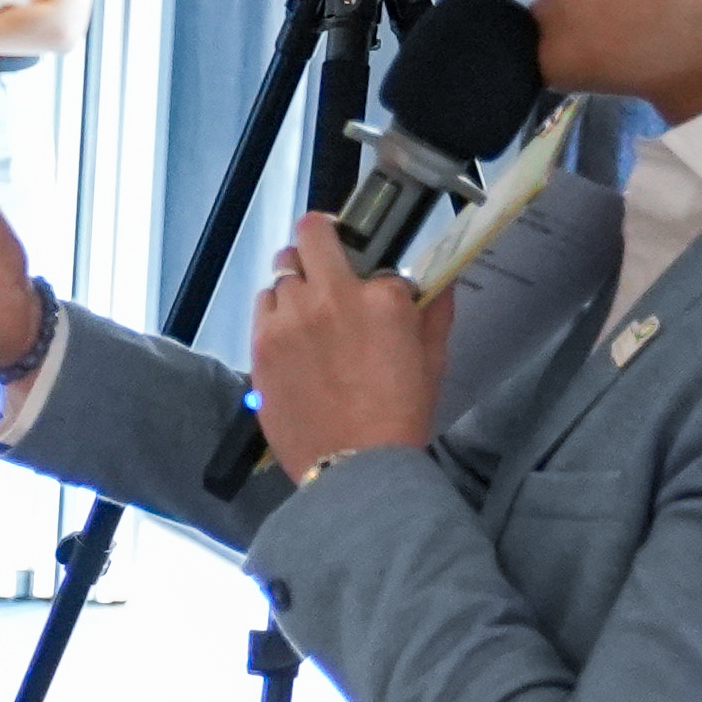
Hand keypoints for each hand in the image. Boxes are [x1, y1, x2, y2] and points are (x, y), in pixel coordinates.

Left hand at [247, 213, 454, 484]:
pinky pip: (262, 307)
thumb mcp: (432, 360)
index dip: (373, 273)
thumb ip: (435, 312)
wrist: (355, 466)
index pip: (375, 260)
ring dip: (296, 284)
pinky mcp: (260, 343)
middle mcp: (329, 295)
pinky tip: (290, 338)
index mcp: (381, 296)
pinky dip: (275, 314)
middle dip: (318, 239)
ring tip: (308, 313)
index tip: (371, 283)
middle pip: (310, 235)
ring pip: (281, 273)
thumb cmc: (400, 415)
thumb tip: (440, 282)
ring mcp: (289, 318)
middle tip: (325, 257)